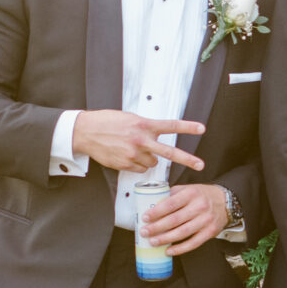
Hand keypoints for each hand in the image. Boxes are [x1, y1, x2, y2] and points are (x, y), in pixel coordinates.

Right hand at [72, 111, 204, 173]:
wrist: (85, 131)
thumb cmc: (107, 122)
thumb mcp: (130, 118)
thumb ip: (146, 127)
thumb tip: (157, 135)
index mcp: (144, 125)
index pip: (171, 125)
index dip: (188, 127)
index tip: (201, 129)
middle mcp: (141, 140)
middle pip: (169, 152)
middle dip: (187, 159)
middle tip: (200, 165)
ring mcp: (133, 154)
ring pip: (153, 162)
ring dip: (149, 158)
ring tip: (135, 149)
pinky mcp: (125, 164)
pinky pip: (141, 169)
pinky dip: (138, 164)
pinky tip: (128, 156)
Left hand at [136, 183, 229, 255]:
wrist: (226, 202)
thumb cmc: (203, 196)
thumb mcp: (188, 189)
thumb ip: (172, 195)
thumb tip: (151, 205)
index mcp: (191, 194)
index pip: (170, 204)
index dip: (156, 212)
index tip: (145, 218)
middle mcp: (200, 206)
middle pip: (174, 220)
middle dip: (156, 228)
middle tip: (145, 232)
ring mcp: (206, 220)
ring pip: (182, 232)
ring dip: (165, 239)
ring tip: (153, 242)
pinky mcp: (210, 232)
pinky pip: (193, 243)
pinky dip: (180, 249)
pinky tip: (169, 251)